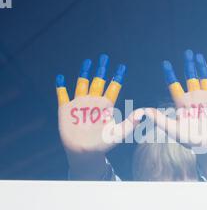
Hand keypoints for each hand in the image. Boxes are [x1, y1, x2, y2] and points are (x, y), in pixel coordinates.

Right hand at [56, 54, 142, 178]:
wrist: (85, 152)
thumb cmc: (102, 144)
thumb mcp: (118, 133)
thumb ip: (130, 123)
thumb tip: (143, 112)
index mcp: (106, 106)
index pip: (113, 88)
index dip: (117, 77)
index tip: (122, 67)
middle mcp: (94, 102)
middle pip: (98, 82)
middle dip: (101, 70)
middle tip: (104, 57)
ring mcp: (80, 104)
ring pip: (82, 84)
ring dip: (84, 73)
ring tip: (87, 62)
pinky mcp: (66, 109)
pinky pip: (62, 95)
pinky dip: (61, 87)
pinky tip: (60, 78)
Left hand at [145, 50, 206, 151]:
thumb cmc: (191, 140)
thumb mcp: (174, 130)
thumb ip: (160, 120)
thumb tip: (144, 111)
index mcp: (183, 103)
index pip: (175, 85)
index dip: (170, 74)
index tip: (165, 63)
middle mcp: (195, 97)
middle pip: (190, 77)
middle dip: (189, 65)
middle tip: (187, 52)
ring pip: (205, 79)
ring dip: (203, 67)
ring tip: (199, 57)